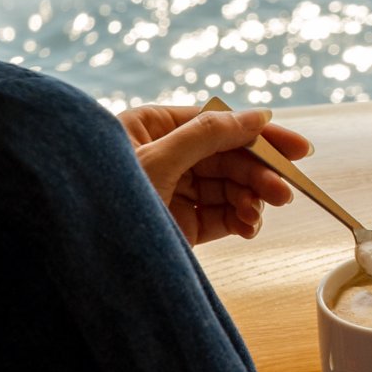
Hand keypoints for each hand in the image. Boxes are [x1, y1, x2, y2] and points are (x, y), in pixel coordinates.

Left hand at [118, 105, 313, 245]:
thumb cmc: (100, 196)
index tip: (299, 148)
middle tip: (285, 191)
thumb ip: (209, 134)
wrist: (72, 257)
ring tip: (261, 213)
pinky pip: (220, 216)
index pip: (217, 123)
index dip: (260, 134)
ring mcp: (172, 191)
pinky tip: (249, 226)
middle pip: (227, 157)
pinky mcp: (179, 225)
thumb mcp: (157, 158)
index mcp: (150, 127)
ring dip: (251, 199)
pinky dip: (239, 220)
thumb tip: (256, 115)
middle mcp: (164, 156)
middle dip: (257, 174)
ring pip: (228, 187)